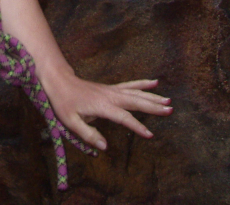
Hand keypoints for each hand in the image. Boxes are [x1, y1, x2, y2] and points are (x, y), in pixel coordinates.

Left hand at [45, 76, 171, 151]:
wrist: (59, 81)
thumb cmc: (63, 102)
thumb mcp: (70, 121)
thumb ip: (88, 134)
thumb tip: (105, 147)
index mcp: (102, 106)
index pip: (123, 117)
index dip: (136, 126)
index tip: (150, 135)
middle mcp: (110, 96)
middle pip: (135, 101)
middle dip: (153, 106)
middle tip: (170, 110)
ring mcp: (111, 91)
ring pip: (135, 93)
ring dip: (152, 97)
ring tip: (168, 101)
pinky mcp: (111, 89)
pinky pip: (130, 86)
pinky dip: (142, 84)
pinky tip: (154, 82)